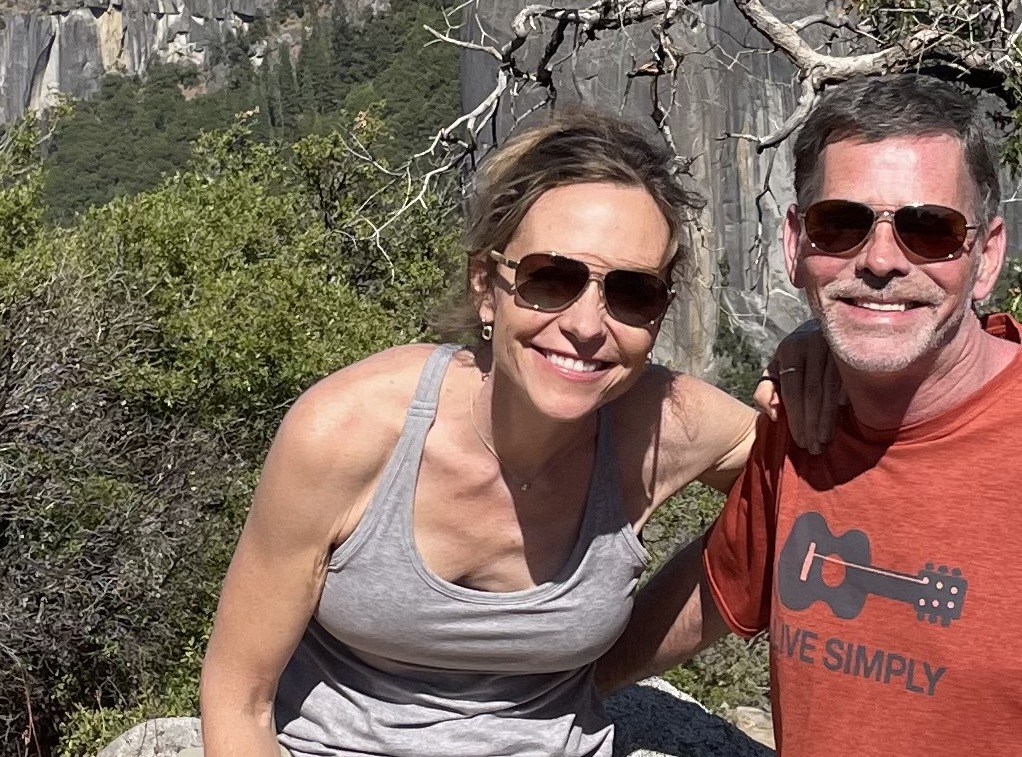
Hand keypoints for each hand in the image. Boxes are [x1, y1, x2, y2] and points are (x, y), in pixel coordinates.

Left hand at [753, 320, 844, 453]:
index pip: (793, 389)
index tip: (800, 441)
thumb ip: (765, 391)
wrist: (824, 328)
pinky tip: (845, 417)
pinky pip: (852, 380)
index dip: (796, 417)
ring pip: (832, 388)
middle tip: (814, 448)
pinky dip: (848, 399)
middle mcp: (813, 344)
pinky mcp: (856, 349)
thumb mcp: (775, 370)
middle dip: (813, 423)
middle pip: (813, 391)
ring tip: (825, 441)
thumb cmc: (796, 358)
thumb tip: (773, 414)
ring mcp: (836, 346)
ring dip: (829, 418)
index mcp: (791, 349)